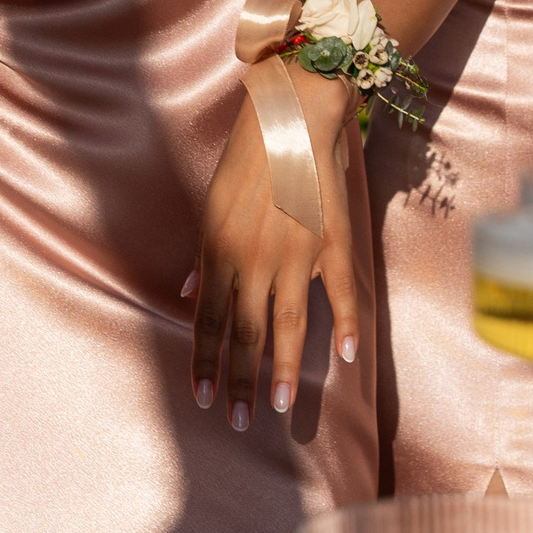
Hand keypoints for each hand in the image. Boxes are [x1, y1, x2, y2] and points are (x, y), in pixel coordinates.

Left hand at [187, 69, 358, 428]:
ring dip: (282, 369)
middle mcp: (252, 256)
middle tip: (240, 422)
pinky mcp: (331, 239)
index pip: (209, 319)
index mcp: (219, 247)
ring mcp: (294, 251)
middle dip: (241, 381)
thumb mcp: (213, 203)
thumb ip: (205, 254)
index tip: (204, 399)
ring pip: (286, 323)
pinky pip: (339, 291)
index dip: (206, 362)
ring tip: (280, 408)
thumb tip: (188, 292)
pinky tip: (344, 358)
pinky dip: (343, 325)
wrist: (292, 110)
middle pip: (245, 332)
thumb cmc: (248, 153)